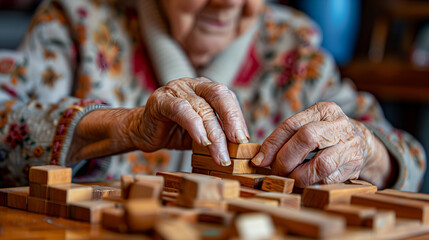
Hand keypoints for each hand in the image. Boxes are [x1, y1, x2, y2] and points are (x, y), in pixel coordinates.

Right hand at [127, 77, 248, 165]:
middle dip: (231, 120)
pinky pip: (181, 110)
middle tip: (238, 144)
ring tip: (220, 156)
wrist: (143, 131)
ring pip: (202, 108)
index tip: (245, 140)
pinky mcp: (160, 100)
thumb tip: (243, 148)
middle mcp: (193, 84)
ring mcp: (176, 89)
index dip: (238, 118)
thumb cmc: (175, 132)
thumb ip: (219, 133)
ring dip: (214, 135)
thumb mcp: (203, 133)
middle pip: (219, 96)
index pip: (228, 98)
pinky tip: (202, 142)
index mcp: (206, 89)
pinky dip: (194, 126)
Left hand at [251, 102, 390, 187]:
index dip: (272, 144)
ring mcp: (350, 144)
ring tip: (290, 178)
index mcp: (324, 110)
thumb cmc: (323, 136)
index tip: (259, 160)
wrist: (361, 142)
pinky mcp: (355, 165)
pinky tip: (306, 181)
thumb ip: (284, 138)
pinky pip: (328, 179)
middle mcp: (339, 124)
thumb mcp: (307, 127)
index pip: (292, 124)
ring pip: (320, 164)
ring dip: (298, 175)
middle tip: (276, 170)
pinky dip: (312, 183)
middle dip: (285, 158)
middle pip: (306, 137)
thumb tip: (259, 159)